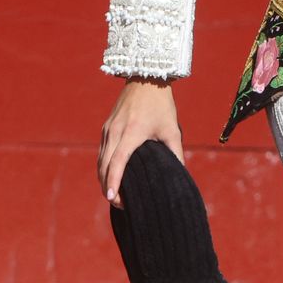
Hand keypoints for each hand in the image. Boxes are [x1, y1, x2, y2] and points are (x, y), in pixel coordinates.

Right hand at [98, 78, 183, 206]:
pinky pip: (102, 151)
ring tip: (113, 194)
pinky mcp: (106, 127)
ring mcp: (108, 129)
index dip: (113, 183)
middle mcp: (115, 132)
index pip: (117, 163)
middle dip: (107, 187)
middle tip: (118, 203)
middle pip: (104, 166)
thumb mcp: (172, 129)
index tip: (112, 199)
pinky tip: (110, 175)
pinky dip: (103, 166)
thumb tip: (182, 174)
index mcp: (131, 133)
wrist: (146, 78)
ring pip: (100, 160)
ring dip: (103, 178)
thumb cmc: (161, 104)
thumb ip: (176, 153)